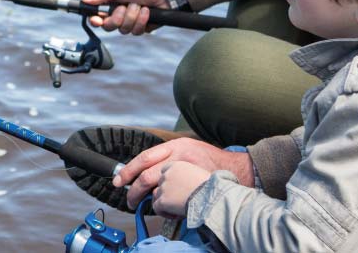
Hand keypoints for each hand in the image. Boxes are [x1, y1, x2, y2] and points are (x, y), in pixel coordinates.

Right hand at [80, 0, 169, 33]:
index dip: (95, 20)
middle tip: (124, 8)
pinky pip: (136, 32)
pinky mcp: (141, 27)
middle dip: (117, 18)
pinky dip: (142, 21)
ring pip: (123, 30)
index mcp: (111, 4)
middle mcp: (119, 14)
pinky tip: (147, 12)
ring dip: (133, 17)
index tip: (97, 19)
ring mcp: (130, 22)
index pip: (97, 17)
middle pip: (109, 27)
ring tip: (140, 6)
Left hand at [111, 137, 254, 209]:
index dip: (129, 169)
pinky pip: (166, 204)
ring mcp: (182, 176)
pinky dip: (164, 209)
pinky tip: (171, 211)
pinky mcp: (187, 191)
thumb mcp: (191, 152)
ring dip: (151, 201)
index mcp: (178, 147)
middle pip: (145, 175)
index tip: (119, 180)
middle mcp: (178, 159)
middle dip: (133, 189)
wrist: (238, 173)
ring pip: (156, 191)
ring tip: (147, 206)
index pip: (145, 158)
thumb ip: (172, 159)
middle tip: (128, 199)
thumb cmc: (214, 165)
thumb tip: (150, 171)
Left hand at [152, 161, 209, 216]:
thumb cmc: (213, 187)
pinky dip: (165, 213)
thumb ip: (187, 176)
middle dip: (165, 192)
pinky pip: (157, 208)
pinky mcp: (163, 200)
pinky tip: (177, 214)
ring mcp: (164, 187)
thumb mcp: (199, 173)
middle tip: (178, 200)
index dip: (169, 181)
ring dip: (165, 203)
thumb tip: (186, 186)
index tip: (177, 189)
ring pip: (156, 195)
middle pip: (159, 183)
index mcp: (177, 165)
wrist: (212, 196)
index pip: (164, 171)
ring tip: (178, 208)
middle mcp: (167, 173)